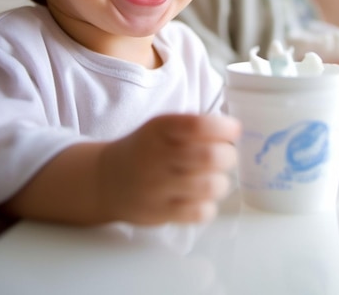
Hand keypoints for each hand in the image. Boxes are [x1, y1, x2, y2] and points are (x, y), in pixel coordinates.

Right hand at [99, 113, 240, 224]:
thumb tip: (233, 131)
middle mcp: (156, 156)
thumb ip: (193, 126)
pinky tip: (201, 198)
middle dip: (228, 155)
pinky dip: (208, 205)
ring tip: (214, 178)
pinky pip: (199, 212)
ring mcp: (156, 187)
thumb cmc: (145, 149)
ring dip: (221, 182)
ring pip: (209, 186)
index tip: (233, 129)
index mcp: (159, 128)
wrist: (105, 179)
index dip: (223, 127)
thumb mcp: (161, 127)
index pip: (198, 125)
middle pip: (209, 157)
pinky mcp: (159, 214)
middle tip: (226, 155)